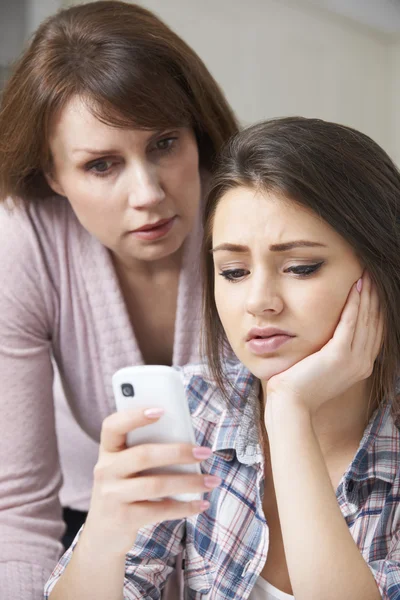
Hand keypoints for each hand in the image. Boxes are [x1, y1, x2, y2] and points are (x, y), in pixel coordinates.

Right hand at [83, 408, 218, 555]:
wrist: (102, 537)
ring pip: (156, 484)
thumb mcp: (125, 469)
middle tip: (205, 452)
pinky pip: (160, 510)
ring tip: (212, 480)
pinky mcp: (123, 519)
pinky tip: (202, 503)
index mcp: (107, 451)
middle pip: (144, 455)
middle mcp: (105, 471)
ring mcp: (112, 496)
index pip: (113, 426)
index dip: (134, 416)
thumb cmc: (124, 491)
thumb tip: (188, 443)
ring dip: (189, 482)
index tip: (162, 409)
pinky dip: (185, 507)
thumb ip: (145, 452)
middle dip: (179, 452)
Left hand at [265, 272, 382, 416]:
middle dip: (374, 298)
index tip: (372, 289)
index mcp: (361, 367)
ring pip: (366, 320)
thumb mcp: (323, 368)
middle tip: (372, 275)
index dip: (376, 309)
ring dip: (367, 296)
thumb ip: (332, 353)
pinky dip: (354, 304)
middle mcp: (363, 364)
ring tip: (366, 275)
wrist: (291, 403)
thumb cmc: (300, 386)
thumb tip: (330, 336)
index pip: (375, 332)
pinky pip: (351, 323)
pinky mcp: (339, 355)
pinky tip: (355, 287)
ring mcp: (354, 361)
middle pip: (375, 323)